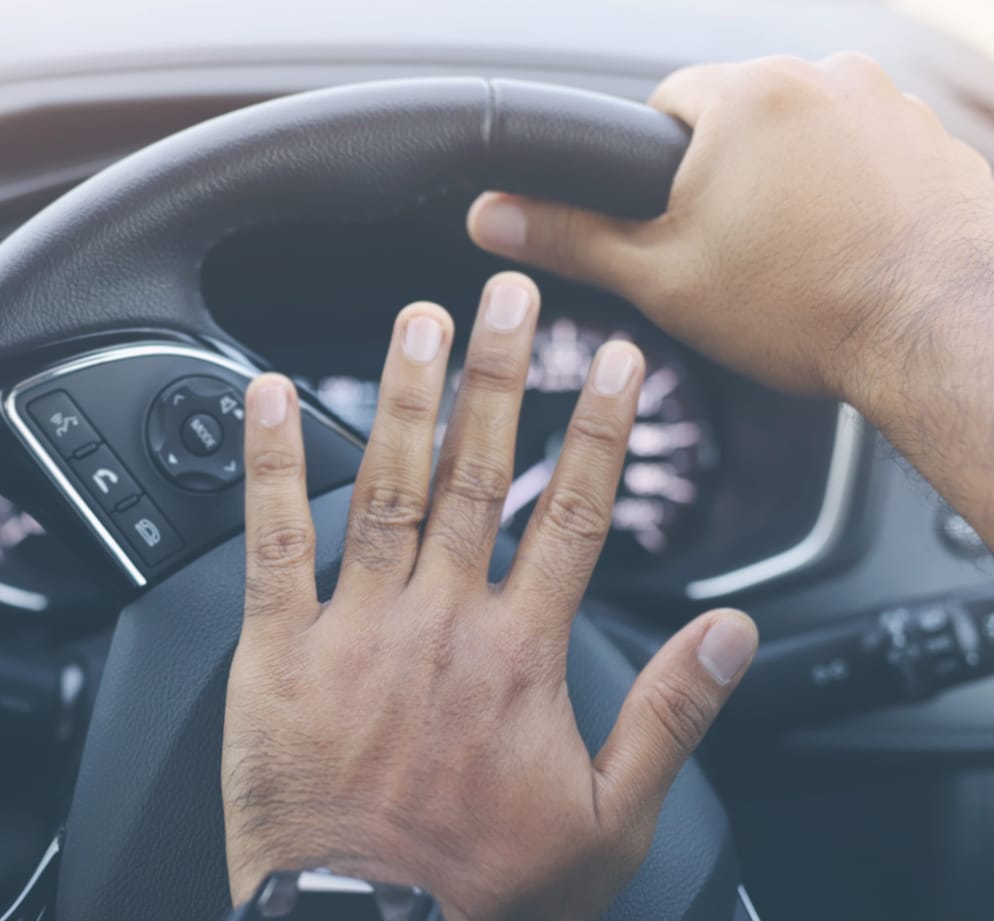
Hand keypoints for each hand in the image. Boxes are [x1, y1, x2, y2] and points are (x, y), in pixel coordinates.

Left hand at [222, 272, 757, 920]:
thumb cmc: (482, 894)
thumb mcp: (611, 822)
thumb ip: (671, 715)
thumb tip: (728, 635)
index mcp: (519, 655)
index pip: (571, 512)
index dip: (596, 429)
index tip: (610, 362)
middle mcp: (440, 623)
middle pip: (477, 473)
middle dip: (498, 376)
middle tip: (506, 294)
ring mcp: (355, 630)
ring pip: (385, 486)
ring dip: (404, 395)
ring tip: (418, 319)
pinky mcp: (277, 655)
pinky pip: (269, 542)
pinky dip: (269, 464)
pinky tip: (267, 396)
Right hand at [467, 53, 993, 423]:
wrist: (941, 331)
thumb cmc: (806, 308)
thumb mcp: (661, 279)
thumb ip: (570, 237)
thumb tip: (493, 217)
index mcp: (744, 96)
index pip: (664, 106)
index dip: (655, 175)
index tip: (674, 224)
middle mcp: (821, 76)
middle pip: (737, 120)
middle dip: (725, 181)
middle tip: (735, 256)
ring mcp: (887, 100)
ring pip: (802, 137)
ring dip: (788, 185)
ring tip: (797, 261)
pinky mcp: (932, 134)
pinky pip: (863, 153)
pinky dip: (847, 193)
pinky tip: (846, 250)